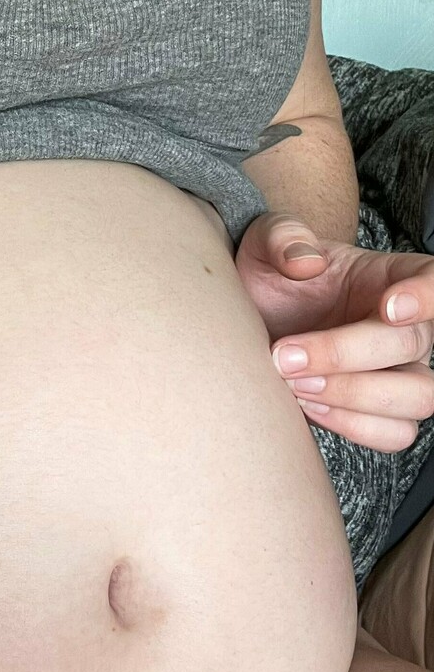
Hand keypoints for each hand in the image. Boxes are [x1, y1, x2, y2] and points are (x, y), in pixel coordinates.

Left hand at [234, 210, 433, 452]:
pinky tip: (307, 405)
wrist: (255, 319)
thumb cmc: (272, 276)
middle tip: (285, 357)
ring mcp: (396, 372)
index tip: (388, 308)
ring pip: (417, 398)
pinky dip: (352, 426)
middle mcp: (405, 327)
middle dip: (344, 355)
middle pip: (412, 346)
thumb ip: (282, 238)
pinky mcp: (374, 410)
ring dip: (353, 397)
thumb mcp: (265, 241)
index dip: (426, 297)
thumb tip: (305, 261)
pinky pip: (394, 433)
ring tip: (296, 385)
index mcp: (391, 276)